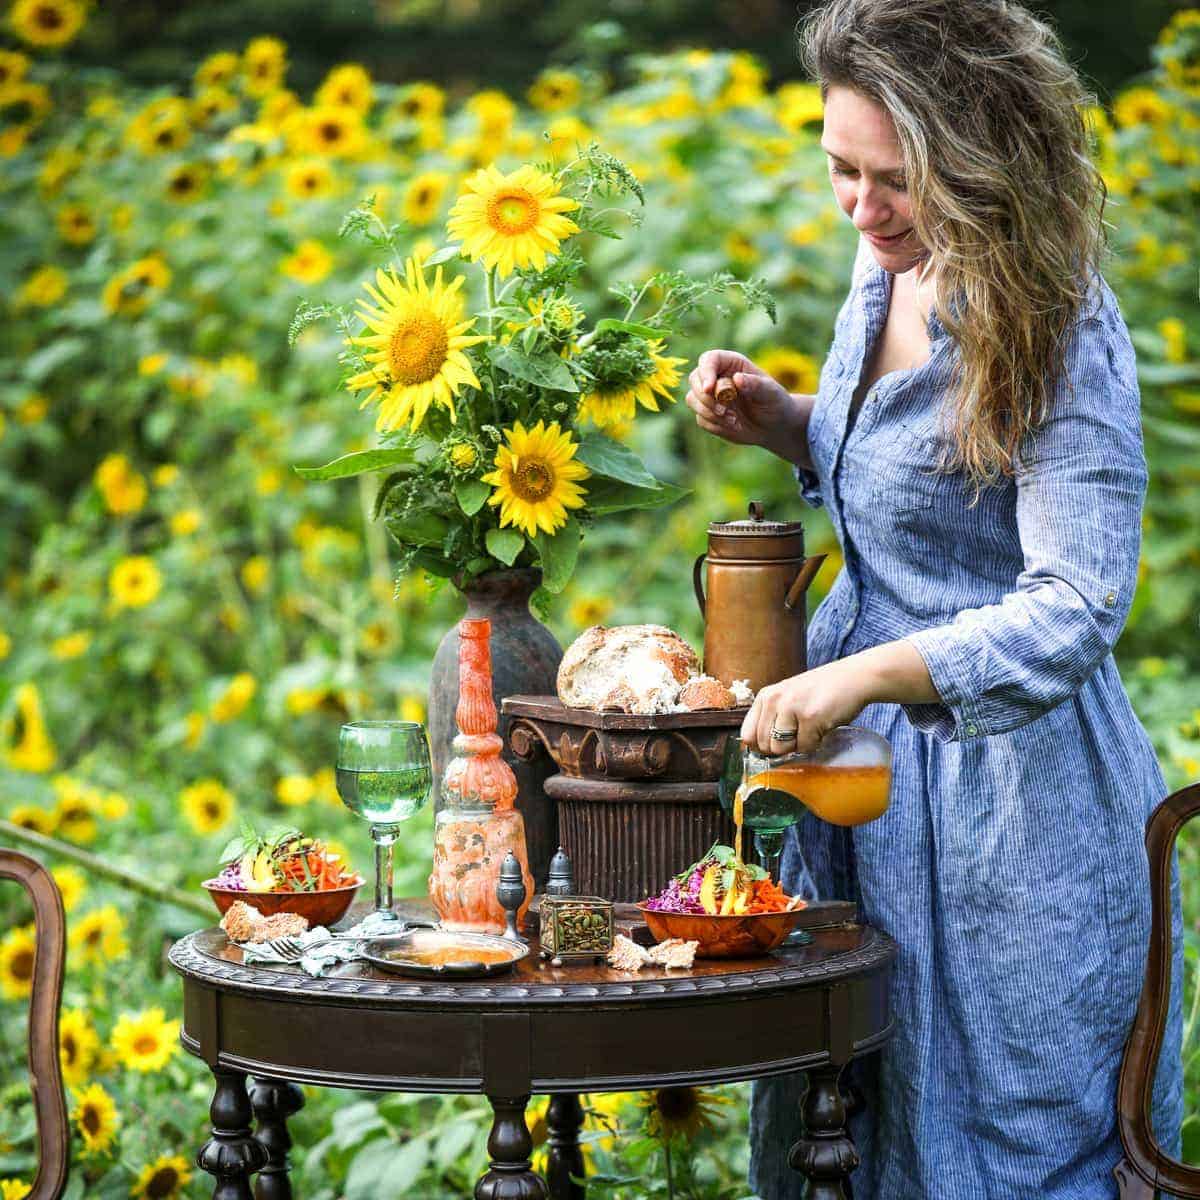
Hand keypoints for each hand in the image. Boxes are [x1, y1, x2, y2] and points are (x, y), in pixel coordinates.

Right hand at [685, 349, 802, 451]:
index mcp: (731, 364)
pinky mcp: (707, 414)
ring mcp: (710, 396)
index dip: (706, 372)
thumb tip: (737, 379)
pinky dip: (715, 425)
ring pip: (692, 399)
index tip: (710, 389)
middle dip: (706, 397)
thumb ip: (755, 384)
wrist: (774, 425)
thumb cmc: (775, 403)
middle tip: (724, 410)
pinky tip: (733, 425)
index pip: (709, 360)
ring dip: (710, 412)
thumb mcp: (771, 393)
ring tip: (733, 420)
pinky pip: (700, 419)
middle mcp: (717, 377)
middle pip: (695, 379)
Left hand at [740, 660, 873, 754]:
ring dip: (798, 745)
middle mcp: (774, 700)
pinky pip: (805, 747)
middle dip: (783, 747)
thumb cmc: (822, 691)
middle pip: (764, 745)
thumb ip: (772, 718)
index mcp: (766, 696)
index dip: (761, 746)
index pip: (747, 734)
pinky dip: (815, 743)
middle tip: (800, 733)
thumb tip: (759, 749)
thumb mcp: (788, 697)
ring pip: (781, 748)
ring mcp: (791, 708)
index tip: (777, 744)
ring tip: (811, 728)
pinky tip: (823, 726)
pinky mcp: (810, 717)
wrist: (854, 678)